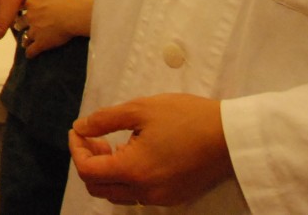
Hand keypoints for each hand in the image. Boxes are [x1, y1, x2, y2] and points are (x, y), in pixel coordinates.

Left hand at [18, 0, 88, 57]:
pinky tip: (29, 55)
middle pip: (21, 22)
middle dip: (19, 24)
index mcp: (31, 3)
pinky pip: (32, 50)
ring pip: (25, 36)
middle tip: (19, 26)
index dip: (22, 9)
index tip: (20, 11)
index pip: (22, 7)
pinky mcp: (42, 43)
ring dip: (24, 39)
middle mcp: (30, 17)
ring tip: (24, 41)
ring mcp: (35, 31)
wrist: (72, 14)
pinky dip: (30, 53)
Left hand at [68, 93, 233, 206]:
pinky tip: (135, 153)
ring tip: (114, 144)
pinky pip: (137, 195)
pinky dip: (126, 178)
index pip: (87, 170)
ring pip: (117, 195)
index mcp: (133, 170)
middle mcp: (145, 191)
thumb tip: (80, 128)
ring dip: (106, 172)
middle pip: (98, 188)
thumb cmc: (185, 117)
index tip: (80, 130)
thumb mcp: (139, 109)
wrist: (230, 135)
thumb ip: (104, 120)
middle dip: (88, 161)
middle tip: (95, 137)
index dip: (77, 149)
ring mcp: (161, 198)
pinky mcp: (174, 197)